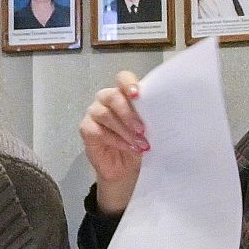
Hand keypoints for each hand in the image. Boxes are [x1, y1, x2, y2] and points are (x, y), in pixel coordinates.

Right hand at [79, 71, 147, 214]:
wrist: (127, 169)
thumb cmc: (139, 144)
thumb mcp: (149, 129)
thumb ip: (150, 117)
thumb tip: (162, 114)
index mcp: (124, 94)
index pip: (122, 79)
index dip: (128, 84)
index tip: (137, 95)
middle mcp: (106, 99)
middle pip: (112, 96)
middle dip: (128, 113)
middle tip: (142, 129)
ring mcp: (94, 113)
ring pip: (105, 114)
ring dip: (124, 130)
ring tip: (139, 144)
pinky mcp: (86, 129)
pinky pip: (98, 131)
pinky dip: (115, 140)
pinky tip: (127, 147)